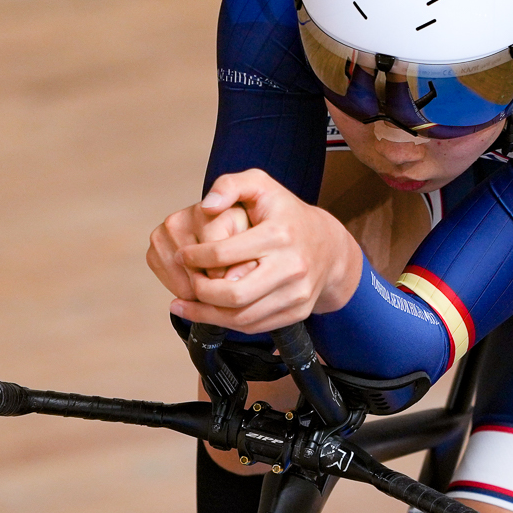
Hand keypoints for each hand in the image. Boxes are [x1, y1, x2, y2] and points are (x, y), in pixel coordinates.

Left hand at [146, 169, 364, 331]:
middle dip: (201, 292)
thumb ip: (230, 185)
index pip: (225, 253)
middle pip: (234, 294)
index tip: (183, 256)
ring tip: (184, 306)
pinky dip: (227, 323)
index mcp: (279, 234)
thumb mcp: (262, 185)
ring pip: (243, 317)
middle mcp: (291, 267)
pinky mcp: (298, 312)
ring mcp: (297, 294)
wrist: (329, 246)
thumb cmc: (287, 214)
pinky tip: (209, 313)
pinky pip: (255, 326)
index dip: (196, 257)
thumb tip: (206, 206)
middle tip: (186, 283)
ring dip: (207, 315)